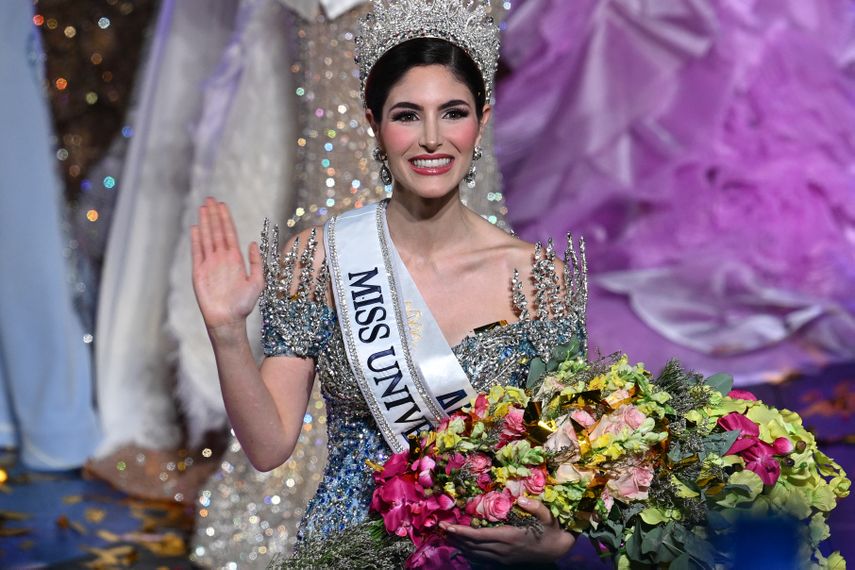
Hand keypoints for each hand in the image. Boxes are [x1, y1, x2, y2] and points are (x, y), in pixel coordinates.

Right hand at [191, 198, 263, 332]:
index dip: (225, 218)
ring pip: (207, 238)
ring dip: (205, 222)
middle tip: (211, 198)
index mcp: (235, 259)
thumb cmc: (244, 304)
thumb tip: (253, 243)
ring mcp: (209, 264)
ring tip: (203, 207)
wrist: (228, 320)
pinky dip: (196, 240)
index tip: (222, 205)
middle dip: (214, 215)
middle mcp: (222, 258)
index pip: (229, 233)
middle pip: (217, 231)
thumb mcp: (257, 282)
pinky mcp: (198, 272)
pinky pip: (197, 252)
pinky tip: (196, 227)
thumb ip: (256, 262)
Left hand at [440, 497, 574, 565]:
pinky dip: (469, 552)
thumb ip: (536, 508)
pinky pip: (482, 558)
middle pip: (472, 546)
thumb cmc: (551, 531)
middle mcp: (502, 549)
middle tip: (440, 529)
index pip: (479, 536)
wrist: (557, 550)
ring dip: (460, 545)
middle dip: (455, 538)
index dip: (462, 532)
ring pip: (475, 553)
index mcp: (509, 537)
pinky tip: (462, 547)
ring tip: (447, 536)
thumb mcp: (548, 517)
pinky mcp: (504, 561)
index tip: (448, 527)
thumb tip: (522, 499)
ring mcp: (502, 557)